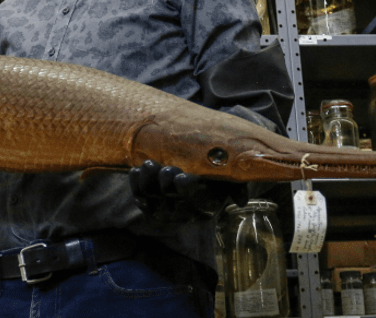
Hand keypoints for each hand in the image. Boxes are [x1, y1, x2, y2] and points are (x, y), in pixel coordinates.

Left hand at [129, 160, 248, 222]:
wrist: (201, 166)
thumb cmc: (217, 173)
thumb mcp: (233, 178)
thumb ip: (238, 185)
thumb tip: (241, 201)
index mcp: (205, 205)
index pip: (194, 200)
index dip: (186, 190)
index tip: (183, 177)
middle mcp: (183, 210)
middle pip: (169, 196)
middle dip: (166, 182)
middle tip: (167, 168)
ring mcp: (163, 206)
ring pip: (149, 194)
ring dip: (147, 180)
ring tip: (150, 164)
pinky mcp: (147, 201)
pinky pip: (137, 194)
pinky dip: (135, 182)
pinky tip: (136, 170)